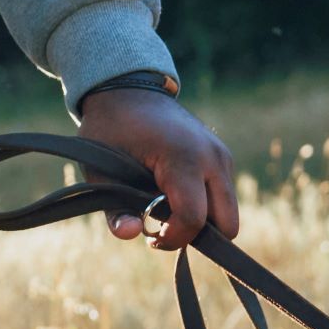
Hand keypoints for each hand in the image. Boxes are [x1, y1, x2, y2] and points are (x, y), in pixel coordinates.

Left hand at [74, 87, 236, 250]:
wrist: (129, 89)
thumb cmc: (110, 131)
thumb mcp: (99, 171)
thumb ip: (115, 208)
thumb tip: (132, 234)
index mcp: (182, 158)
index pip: (193, 218)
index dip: (173, 238)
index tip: (151, 238)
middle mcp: (211, 157)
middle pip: (226, 223)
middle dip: (196, 235)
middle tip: (163, 226)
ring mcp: (222, 156)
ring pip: (228, 213)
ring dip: (202, 221)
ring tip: (166, 207)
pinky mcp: (224, 157)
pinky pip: (224, 197)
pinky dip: (206, 206)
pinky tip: (175, 193)